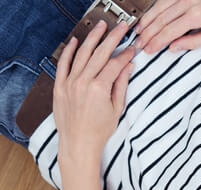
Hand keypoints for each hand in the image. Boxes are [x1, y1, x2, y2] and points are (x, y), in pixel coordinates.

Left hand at [53, 20, 134, 165]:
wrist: (78, 142)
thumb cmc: (99, 130)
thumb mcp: (117, 108)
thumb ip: (121, 85)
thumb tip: (128, 67)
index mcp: (99, 88)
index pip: (115, 64)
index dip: (125, 55)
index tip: (132, 49)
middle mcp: (83, 82)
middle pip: (100, 53)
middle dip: (113, 38)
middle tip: (122, 29)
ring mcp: (70, 82)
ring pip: (83, 54)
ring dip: (93, 38)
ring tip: (101, 27)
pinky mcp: (60, 85)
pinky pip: (64, 63)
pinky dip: (70, 50)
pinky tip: (77, 41)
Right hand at [133, 0, 200, 52]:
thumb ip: (194, 42)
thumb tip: (174, 47)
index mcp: (197, 15)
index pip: (170, 31)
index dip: (157, 41)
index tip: (149, 49)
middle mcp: (188, 2)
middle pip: (161, 19)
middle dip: (148, 33)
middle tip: (139, 43)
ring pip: (159, 7)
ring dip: (147, 20)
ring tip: (139, 31)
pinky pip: (164, 0)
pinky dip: (154, 9)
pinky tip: (149, 17)